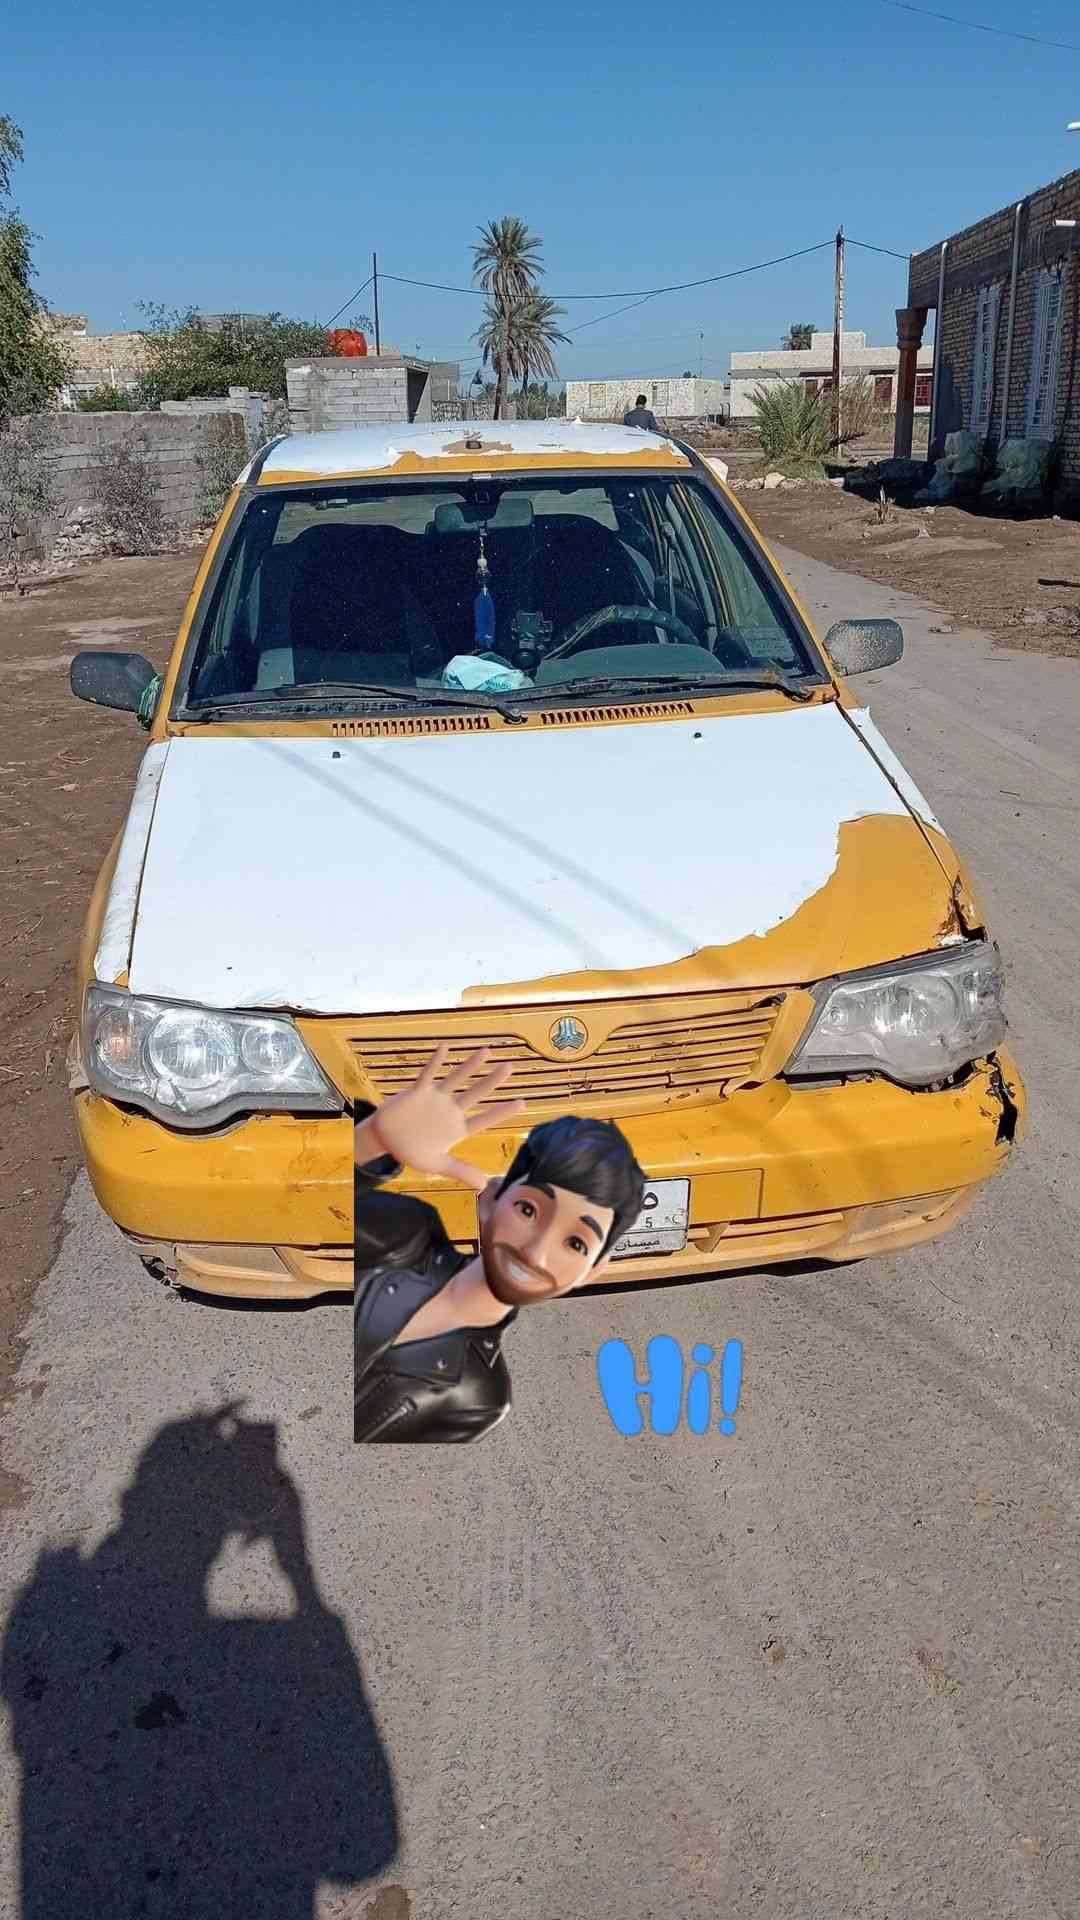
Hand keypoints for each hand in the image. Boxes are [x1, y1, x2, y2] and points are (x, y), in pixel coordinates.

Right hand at [355, 1044, 526, 1191]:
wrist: (386, 1139)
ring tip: (486, 1051)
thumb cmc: (412, 1151)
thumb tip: (484, 1185)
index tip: (523, 1103)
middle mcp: (451, 1111)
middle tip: (510, 1067)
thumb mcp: (436, 1164)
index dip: (502, 1112)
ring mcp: (435, 1099)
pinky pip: (427, 1075)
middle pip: (475, 1094)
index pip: (484, 1119)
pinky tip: (444, 1047)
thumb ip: (459, 1171)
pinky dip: (435, 1062)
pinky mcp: (417, 1092)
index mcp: (458, 1129)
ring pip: (455, 1079)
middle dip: (492, 1081)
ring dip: (469, 1066)